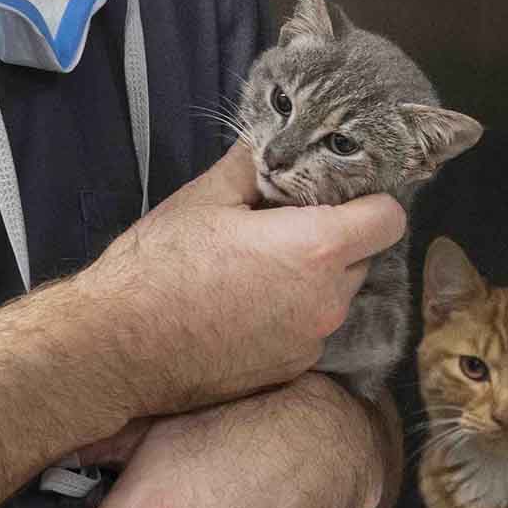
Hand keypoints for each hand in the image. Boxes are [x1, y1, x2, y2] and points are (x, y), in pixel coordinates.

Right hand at [77, 143, 405, 418]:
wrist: (119, 348)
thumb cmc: (159, 266)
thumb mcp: (204, 196)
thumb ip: (253, 163)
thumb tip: (273, 137)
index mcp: (316, 248)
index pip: (389, 219)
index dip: (371, 200)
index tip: (340, 193)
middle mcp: (328, 300)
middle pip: (363, 258)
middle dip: (335, 238)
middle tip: (283, 225)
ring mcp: (312, 341)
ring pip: (335, 295)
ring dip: (312, 278)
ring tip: (256, 267)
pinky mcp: (291, 370)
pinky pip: (310, 329)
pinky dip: (290, 314)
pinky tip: (243, 306)